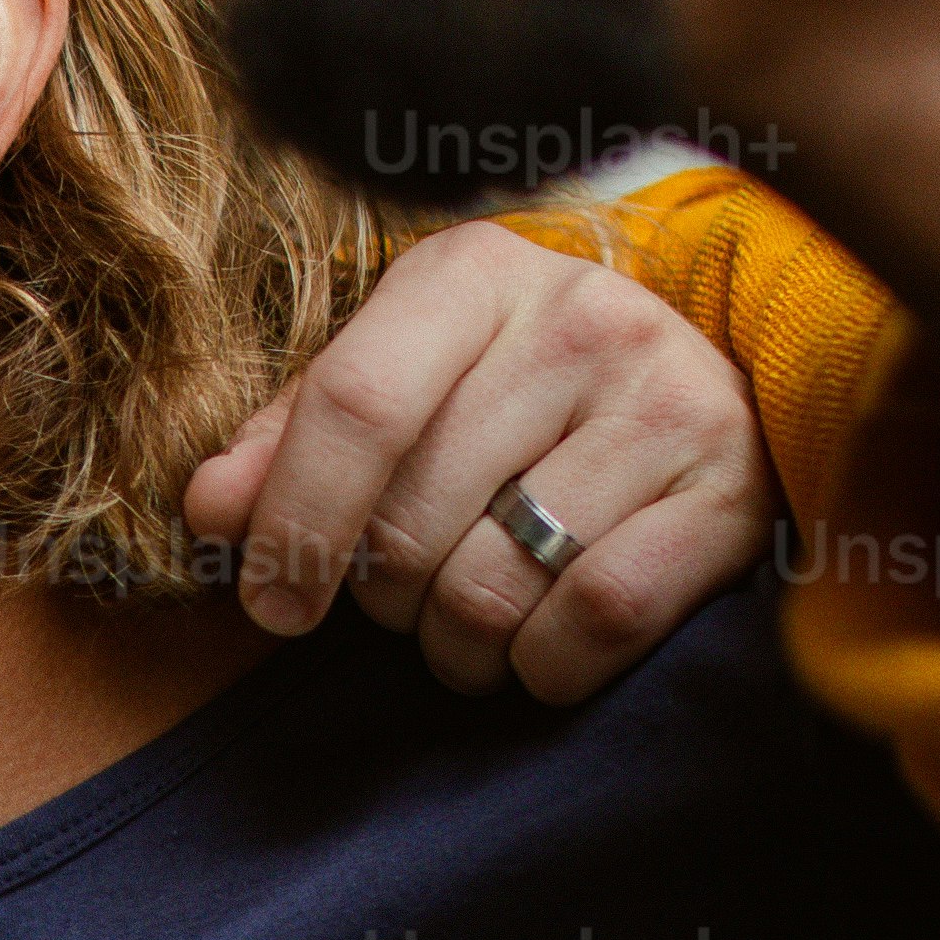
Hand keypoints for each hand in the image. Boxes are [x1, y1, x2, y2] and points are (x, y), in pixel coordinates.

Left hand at [173, 210, 768, 700]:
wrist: (713, 404)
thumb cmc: (520, 405)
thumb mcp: (403, 387)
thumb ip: (294, 440)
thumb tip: (209, 508)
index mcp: (474, 274)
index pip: (355, 404)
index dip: (296, 522)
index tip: (271, 602)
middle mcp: (580, 318)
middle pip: (413, 517)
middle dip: (383, 596)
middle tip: (407, 597)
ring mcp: (669, 399)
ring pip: (492, 585)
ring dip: (456, 644)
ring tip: (470, 623)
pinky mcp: (730, 493)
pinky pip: (592, 621)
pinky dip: (544, 666)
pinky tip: (541, 647)